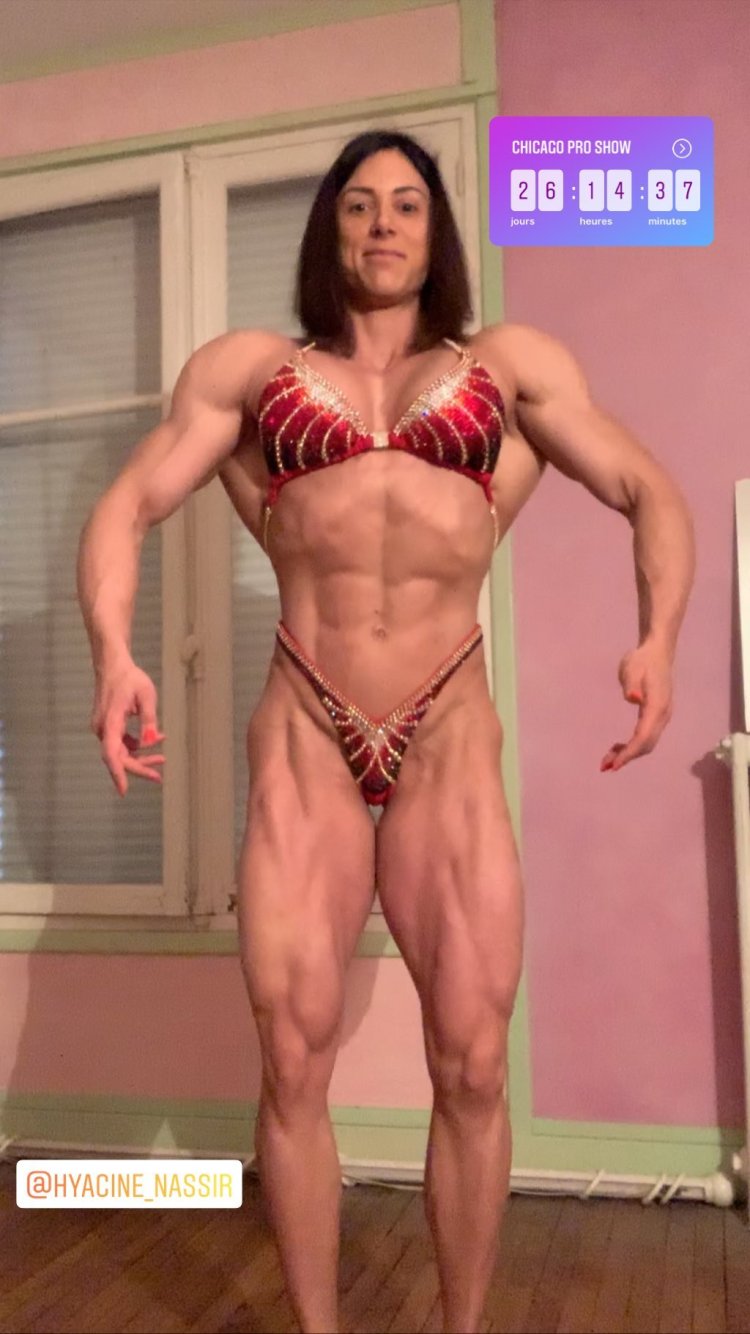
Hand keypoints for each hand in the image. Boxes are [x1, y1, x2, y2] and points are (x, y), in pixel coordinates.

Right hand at [91, 658, 165, 796]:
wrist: (113, 665)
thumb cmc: (130, 678)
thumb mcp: (146, 696)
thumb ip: (150, 720)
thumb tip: (151, 742)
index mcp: (110, 721)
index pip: (111, 754)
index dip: (118, 774)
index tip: (124, 791)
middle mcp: (103, 728)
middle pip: (119, 757)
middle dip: (139, 767)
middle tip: (158, 777)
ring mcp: (103, 728)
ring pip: (120, 752)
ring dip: (140, 757)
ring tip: (162, 758)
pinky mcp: (108, 726)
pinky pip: (121, 743)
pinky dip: (136, 745)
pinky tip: (155, 739)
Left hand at [601, 641, 673, 771]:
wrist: (658, 652)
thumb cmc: (642, 660)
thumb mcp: (631, 668)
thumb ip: (631, 684)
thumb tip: (634, 698)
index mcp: (657, 706)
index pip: (643, 736)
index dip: (629, 752)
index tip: (614, 764)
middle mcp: (663, 716)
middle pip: (646, 744)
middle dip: (627, 758)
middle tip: (604, 766)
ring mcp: (662, 717)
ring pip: (647, 743)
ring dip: (629, 754)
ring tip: (607, 760)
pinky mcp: (657, 716)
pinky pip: (646, 736)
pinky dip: (632, 746)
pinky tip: (617, 748)